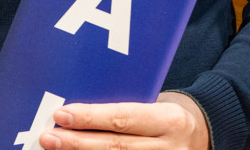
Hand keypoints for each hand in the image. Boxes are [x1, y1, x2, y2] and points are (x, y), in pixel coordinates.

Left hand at [38, 91, 208, 149]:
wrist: (201, 136)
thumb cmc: (166, 115)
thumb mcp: (155, 103)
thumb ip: (124, 107)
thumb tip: (77, 107)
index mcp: (169, 119)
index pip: (123, 119)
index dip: (90, 118)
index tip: (61, 115)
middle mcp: (170, 148)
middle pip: (116, 148)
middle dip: (78, 143)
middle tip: (49, 137)